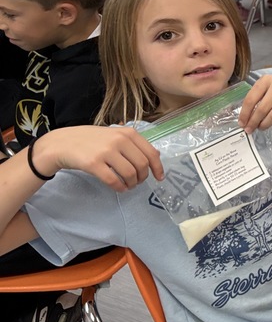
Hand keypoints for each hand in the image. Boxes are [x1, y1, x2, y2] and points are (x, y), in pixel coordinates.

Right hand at [34, 127, 163, 191]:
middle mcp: (119, 140)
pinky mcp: (94, 163)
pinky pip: (113, 180)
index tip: (159, 178)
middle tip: (138, 182)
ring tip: (128, 186)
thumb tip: (156, 156)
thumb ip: (133, 143)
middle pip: (142, 165)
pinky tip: (119, 188)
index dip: (158, 168)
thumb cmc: (91, 140)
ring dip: (132, 184)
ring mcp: (106, 151)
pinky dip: (120, 187)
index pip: (151, 153)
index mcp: (128, 133)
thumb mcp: (115, 134)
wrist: (62, 143)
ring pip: (130, 174)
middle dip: (143, 177)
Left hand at [239, 74, 271, 132]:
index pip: (251, 99)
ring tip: (261, 127)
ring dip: (265, 125)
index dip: (244, 114)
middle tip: (250, 129)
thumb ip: (256, 97)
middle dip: (253, 122)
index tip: (241, 124)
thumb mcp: (267, 85)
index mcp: (267, 80)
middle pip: (262, 109)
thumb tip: (245, 119)